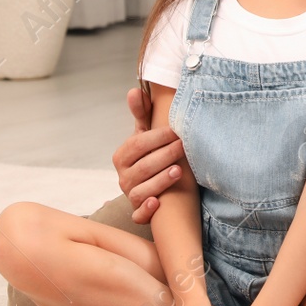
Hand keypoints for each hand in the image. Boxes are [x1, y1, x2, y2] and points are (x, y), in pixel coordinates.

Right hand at [115, 85, 184, 224]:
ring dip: (160, 181)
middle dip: (163, 156)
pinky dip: (146, 210)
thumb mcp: (146, 134)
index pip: (137, 145)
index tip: (176, 131)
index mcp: (122, 156)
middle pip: (142, 167)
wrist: (154, 183)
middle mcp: (123, 177)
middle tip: (183, 147)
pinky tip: (158, 203)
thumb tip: (134, 90)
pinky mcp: (138, 212)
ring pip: (141, 191)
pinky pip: (138, 215)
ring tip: (177, 171)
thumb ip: (142, 114)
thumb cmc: (151, 154)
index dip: (156, 137)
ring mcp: (130, 195)